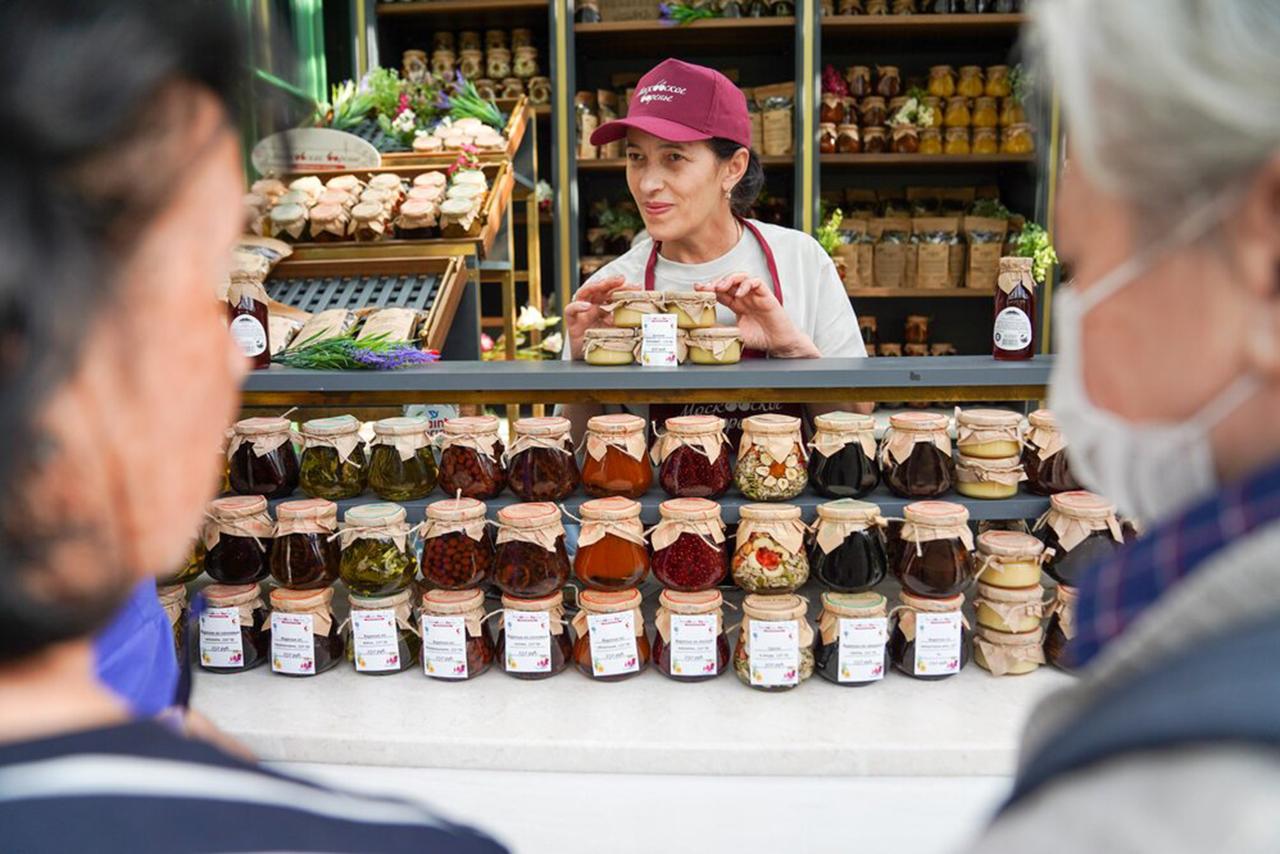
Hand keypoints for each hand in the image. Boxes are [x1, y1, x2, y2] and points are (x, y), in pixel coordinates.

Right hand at [565, 274, 628, 359]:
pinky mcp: (572, 323)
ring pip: (583, 293)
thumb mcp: (619, 332)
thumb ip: (627, 325)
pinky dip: (577, 306)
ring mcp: (581, 314)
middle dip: (610, 282)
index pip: (612, 293)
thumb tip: (646, 320)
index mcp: (603, 309)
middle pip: (598, 290)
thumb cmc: (603, 346)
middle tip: (622, 279)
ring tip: (604, 284)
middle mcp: (591, 308)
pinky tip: (586, 306)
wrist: (590, 363)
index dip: (623, 288)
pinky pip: (570, 310)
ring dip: (594, 286)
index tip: (636, 287)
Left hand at [696, 273, 819, 357]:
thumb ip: (721, 329)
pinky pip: (756, 282)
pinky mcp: (767, 295)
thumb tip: (701, 328)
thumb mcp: (734, 334)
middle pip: (729, 282)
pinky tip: (739, 294)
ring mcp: (756, 295)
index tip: (697, 288)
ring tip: (720, 287)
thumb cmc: (760, 338)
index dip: (708, 288)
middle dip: (715, 282)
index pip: (721, 291)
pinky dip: (747, 284)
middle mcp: (745, 297)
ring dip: (729, 279)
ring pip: (741, 277)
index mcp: (737, 304)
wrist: (778, 343)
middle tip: (705, 288)